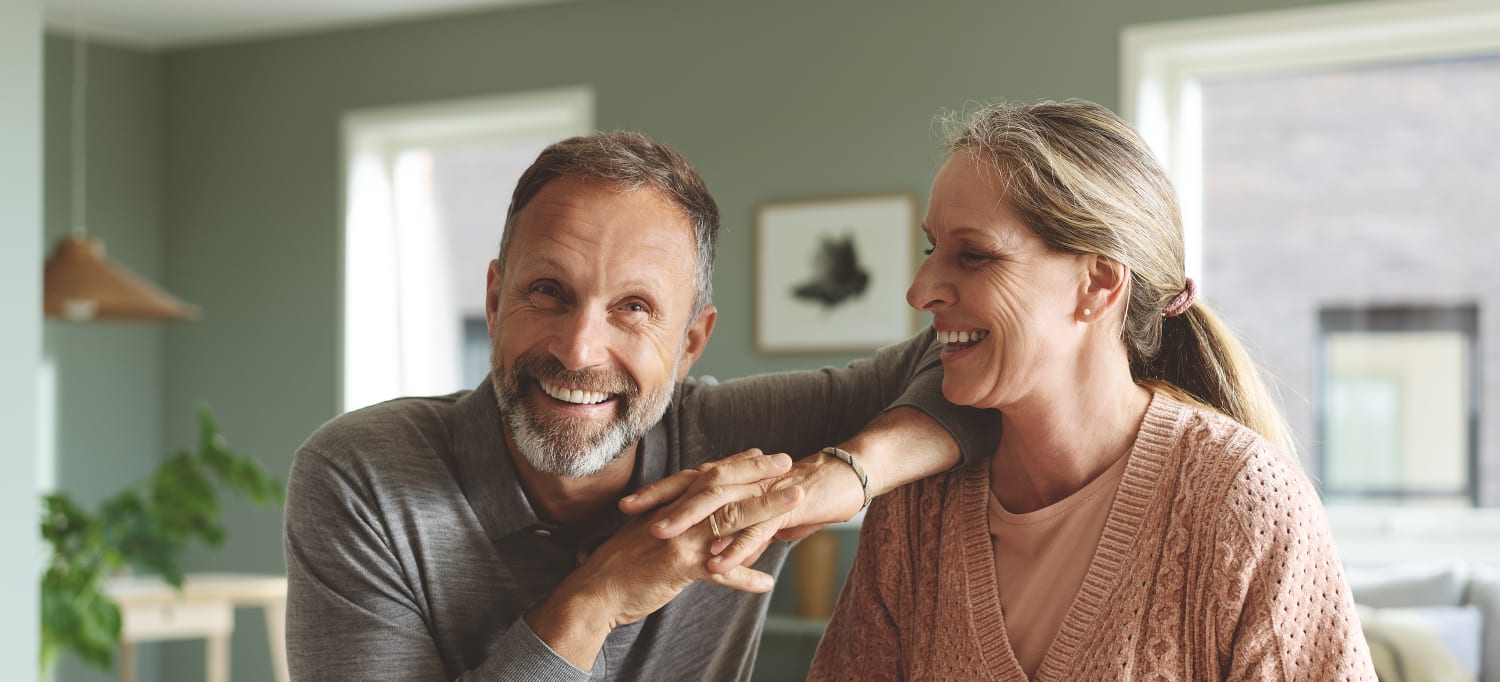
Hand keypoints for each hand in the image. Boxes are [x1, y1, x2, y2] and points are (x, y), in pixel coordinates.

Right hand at [527, 466, 802, 669]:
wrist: (595, 588)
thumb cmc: (623, 561)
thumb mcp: (650, 530)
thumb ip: (676, 518)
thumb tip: (700, 508)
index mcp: (671, 504)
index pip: (710, 476)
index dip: (739, 464)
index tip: (765, 455)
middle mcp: (677, 514)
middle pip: (724, 486)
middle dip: (758, 473)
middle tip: (787, 462)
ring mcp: (679, 537)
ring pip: (729, 518)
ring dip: (766, 508)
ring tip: (795, 499)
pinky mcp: (678, 565)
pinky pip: (719, 570)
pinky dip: (744, 577)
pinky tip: (766, 584)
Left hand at [623, 449, 865, 572]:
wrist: (846, 478)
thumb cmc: (805, 495)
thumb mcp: (765, 513)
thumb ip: (742, 528)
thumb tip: (725, 547)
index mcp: (737, 478)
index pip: (689, 481)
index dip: (658, 492)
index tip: (626, 506)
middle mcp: (745, 480)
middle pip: (697, 488)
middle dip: (663, 502)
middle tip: (631, 516)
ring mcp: (764, 492)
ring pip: (723, 504)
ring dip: (691, 521)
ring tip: (664, 539)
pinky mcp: (787, 506)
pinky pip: (758, 528)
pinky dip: (737, 547)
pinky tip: (719, 563)